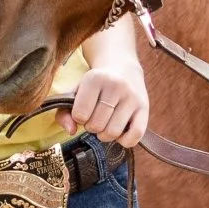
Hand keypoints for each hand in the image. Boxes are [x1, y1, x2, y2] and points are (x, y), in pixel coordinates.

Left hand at [63, 23, 148, 148]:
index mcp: (94, 78)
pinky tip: (120, 131)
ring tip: (106, 124)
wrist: (122, 67)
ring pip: (113, 132)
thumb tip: (70, 131)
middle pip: (96, 125)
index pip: (80, 115)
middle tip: (95, 117)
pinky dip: (124, 140)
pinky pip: (135, 135)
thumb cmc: (95, 85)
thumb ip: (64, 111)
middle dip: (92, 127)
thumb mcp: (76, 91)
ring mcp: (132, 97)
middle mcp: (115, 85)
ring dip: (106, 135)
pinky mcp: (145, 107)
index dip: (79, 118)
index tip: (84, 111)